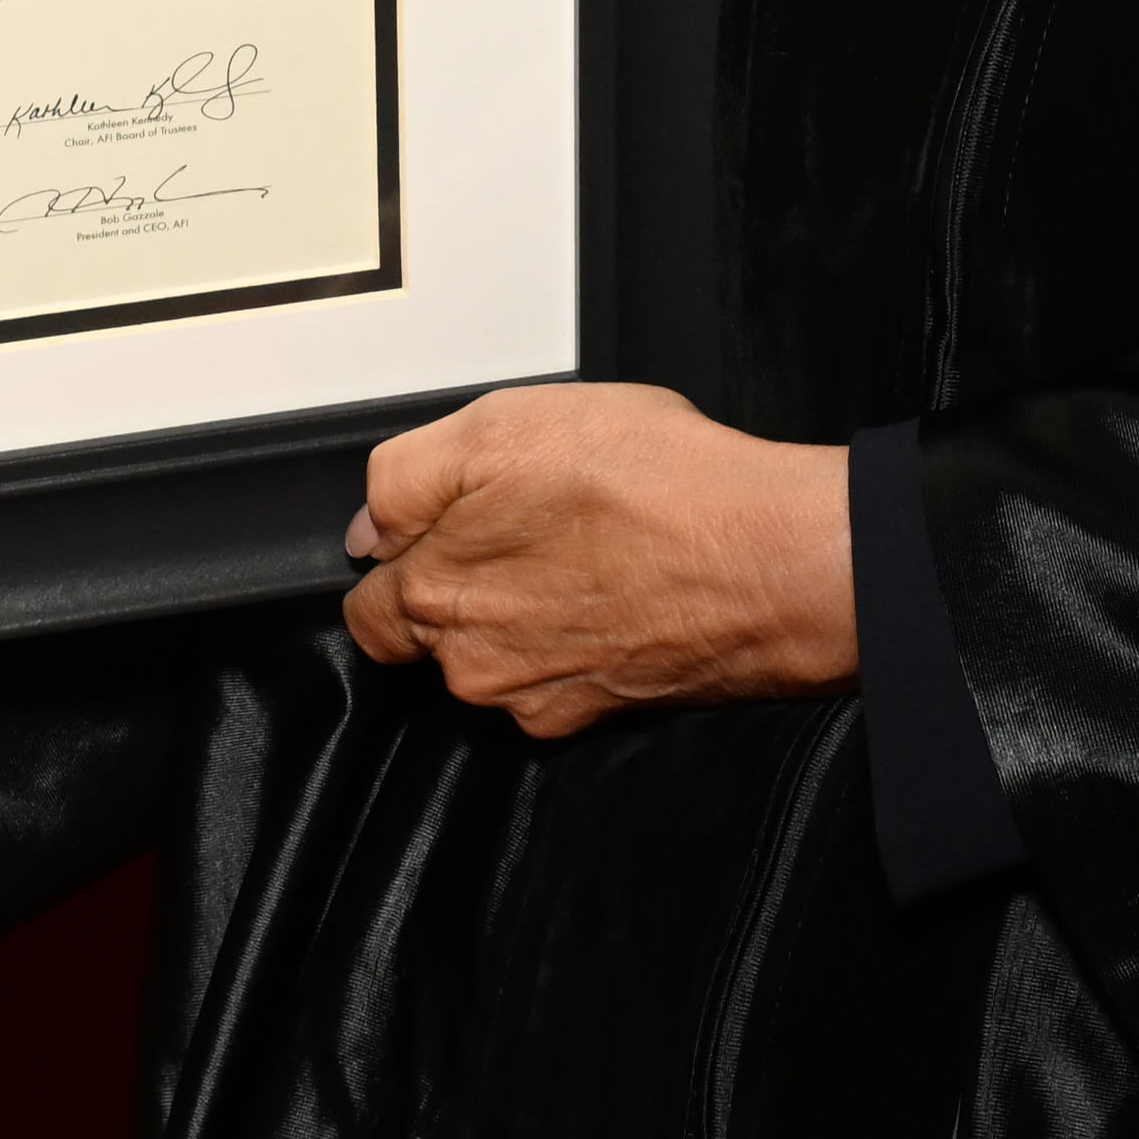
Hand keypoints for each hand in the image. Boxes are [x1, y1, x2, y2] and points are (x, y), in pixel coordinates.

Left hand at [337, 383, 853, 739]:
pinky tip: (622, 589)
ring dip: (525, 614)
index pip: (371, 608)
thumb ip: (406, 478)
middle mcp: (476, 669)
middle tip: (532, 527)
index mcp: (435, 597)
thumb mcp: (504, 425)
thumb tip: (369, 529)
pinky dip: (581, 641)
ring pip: (499, 659)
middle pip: (435, 637)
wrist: (770, 560)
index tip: (448, 528)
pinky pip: (563, 677)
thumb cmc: (654, 484)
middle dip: (466, 585)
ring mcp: (539, 700)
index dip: (403, 558)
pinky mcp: (601, 714)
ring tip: (588, 552)